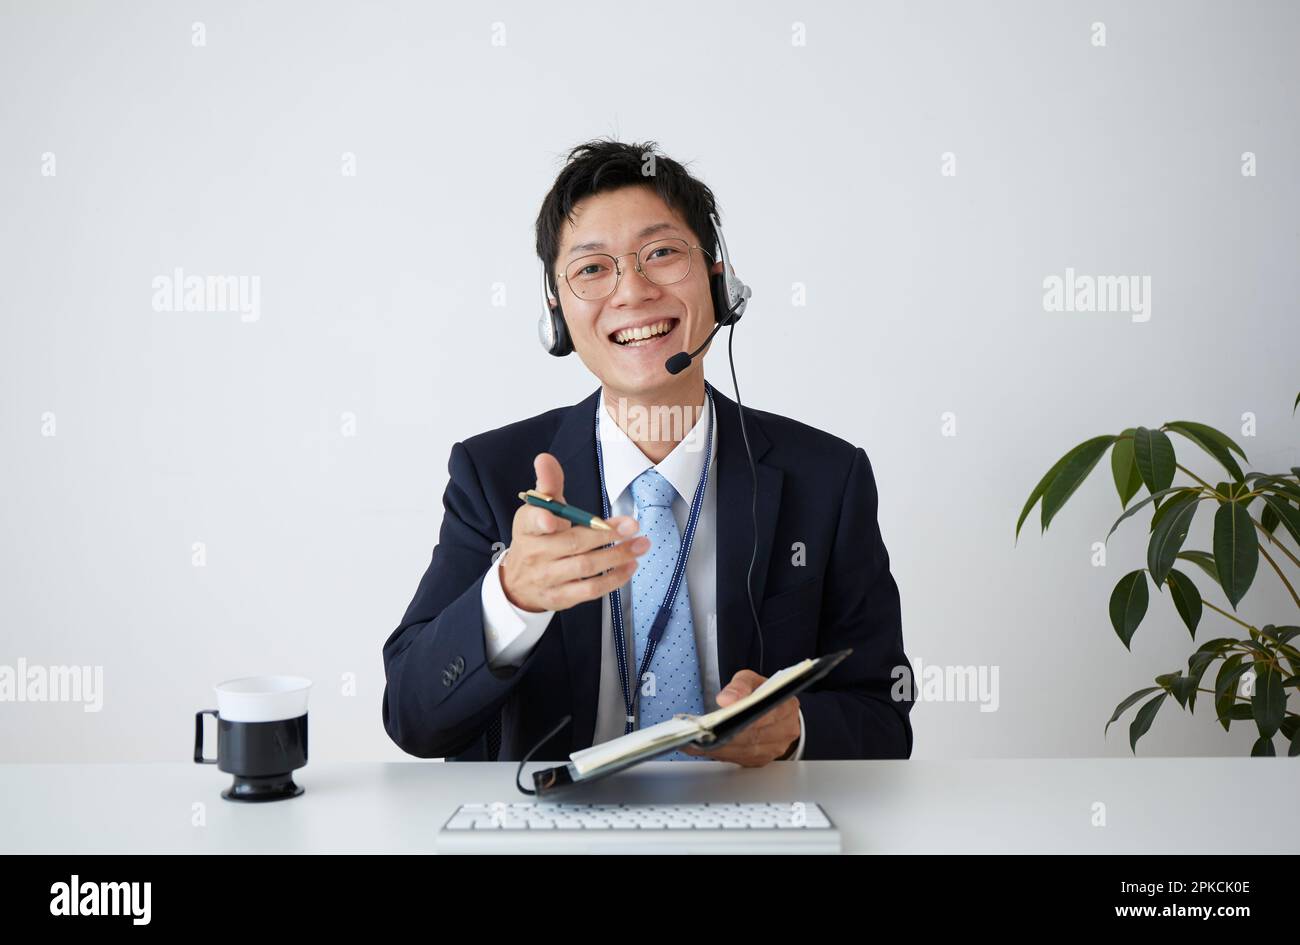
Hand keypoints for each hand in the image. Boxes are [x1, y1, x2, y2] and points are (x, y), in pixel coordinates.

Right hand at [500, 452, 649, 612]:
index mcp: (527, 527)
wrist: (518, 582)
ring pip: (584, 567)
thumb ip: (548, 484)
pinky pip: (589, 590)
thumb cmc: (537, 538)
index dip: (542, 519)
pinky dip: (612, 579)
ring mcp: (547, 578)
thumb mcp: (538, 509)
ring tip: (641, 545)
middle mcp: (534, 553)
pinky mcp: (560, 598)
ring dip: (616, 556)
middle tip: (633, 525)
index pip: (531, 521)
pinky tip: (630, 566)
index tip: (554, 517)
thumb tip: (545, 458)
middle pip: (571, 543)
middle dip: (604, 534)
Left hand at [681, 669, 800, 765]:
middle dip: (724, 736)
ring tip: (695, 741)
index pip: (763, 715)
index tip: (719, 718)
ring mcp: (774, 749)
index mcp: (786, 707)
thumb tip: (726, 700)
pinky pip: (739, 760)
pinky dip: (720, 754)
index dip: (741, 718)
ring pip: (744, 752)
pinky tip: (703, 748)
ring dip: (718, 748)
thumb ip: (739, 685)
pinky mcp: (761, 760)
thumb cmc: (762, 694)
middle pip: (752, 737)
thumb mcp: (752, 680)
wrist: (774, 710)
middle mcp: (785, 731)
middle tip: (699, 733)